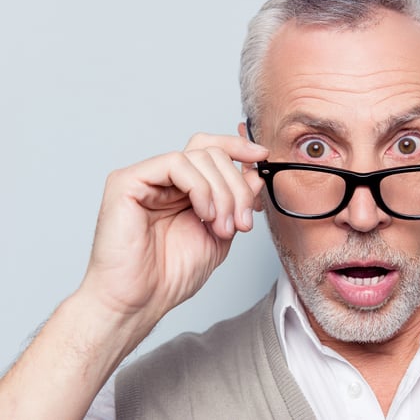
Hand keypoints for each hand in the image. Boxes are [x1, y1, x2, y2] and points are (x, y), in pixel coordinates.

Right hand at [80, 133, 268, 329]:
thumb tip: (254, 173)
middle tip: (242, 222)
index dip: (237, 147)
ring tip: (222, 227)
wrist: (141, 302)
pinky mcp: (127, 182)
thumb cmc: (171, 275)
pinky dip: (200, 187)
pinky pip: (175, 163)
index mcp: (183, 188)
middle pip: (211, 153)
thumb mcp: (220, 234)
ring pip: (198, 156)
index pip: (210, 149)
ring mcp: (145, 179)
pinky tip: (204, 214)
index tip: (263, 156)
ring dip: (222, 192)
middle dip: (237, 186)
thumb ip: (236, 202)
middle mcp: (163, 179)